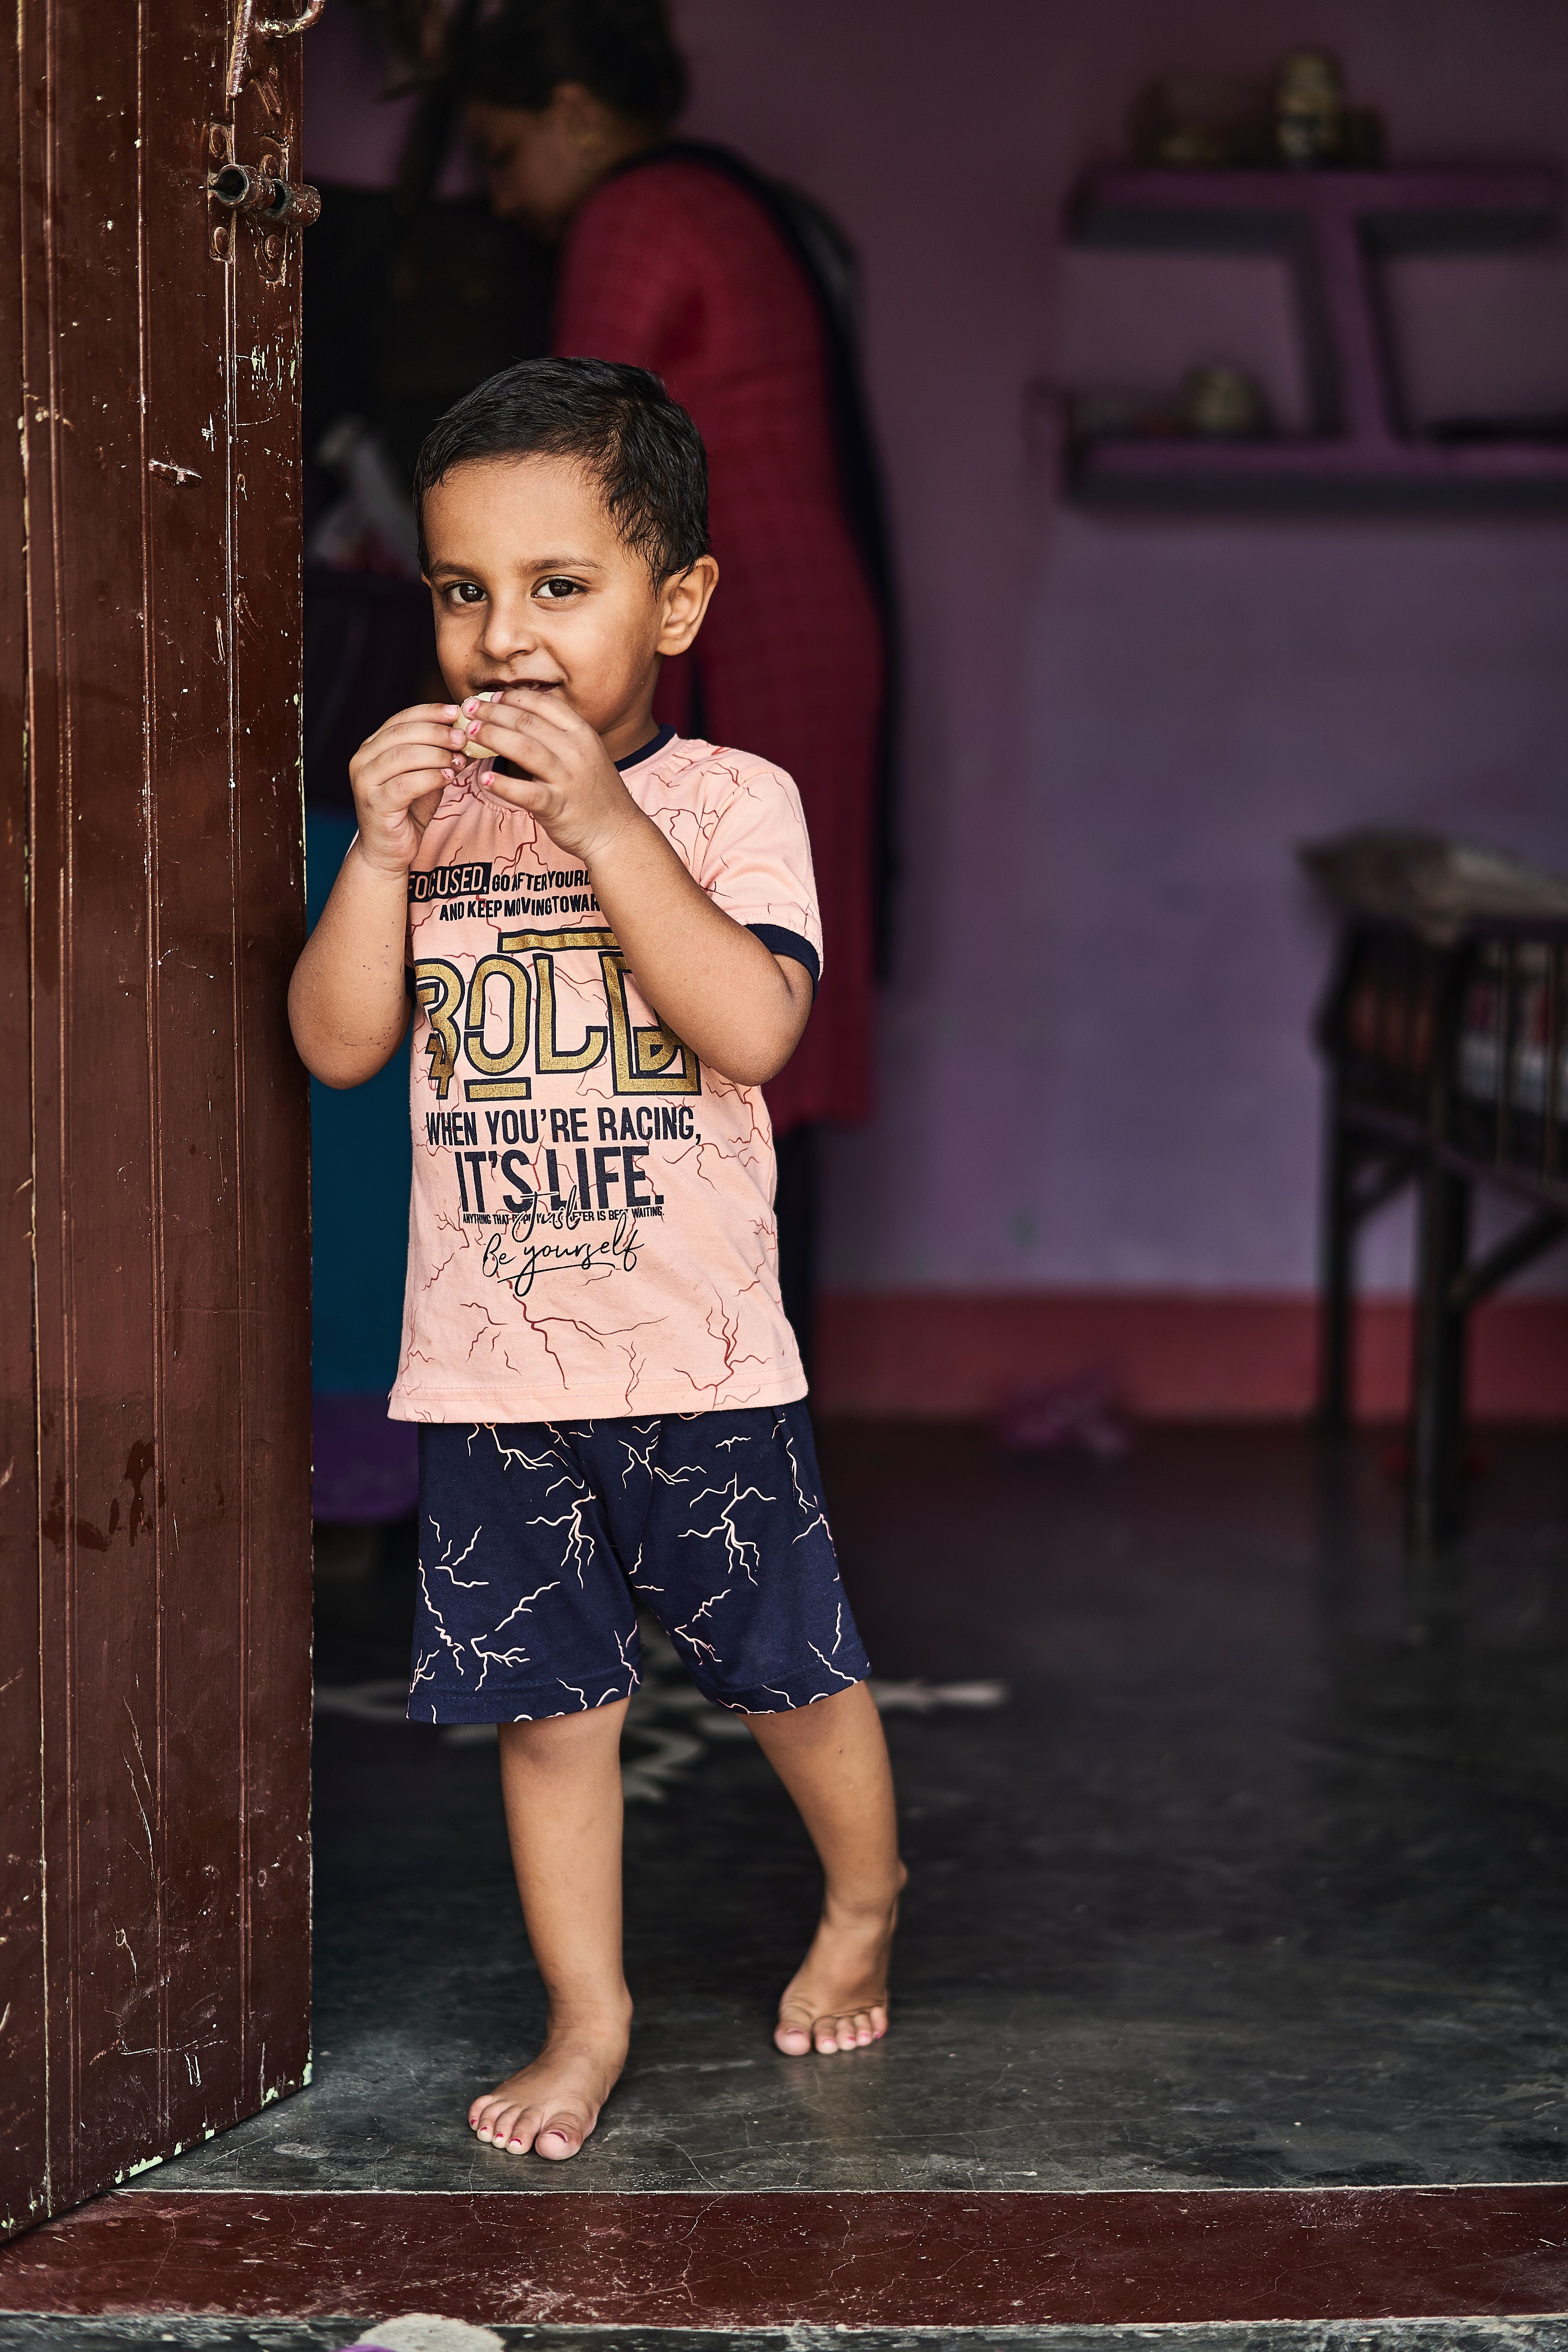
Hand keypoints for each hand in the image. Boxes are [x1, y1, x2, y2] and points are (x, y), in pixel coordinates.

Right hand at [348, 701, 464, 876]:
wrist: (388, 851)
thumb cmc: (409, 811)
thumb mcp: (426, 776)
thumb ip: (438, 755)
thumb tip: (469, 733)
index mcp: (372, 746)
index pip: (401, 719)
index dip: (430, 712)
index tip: (457, 711)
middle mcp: (363, 759)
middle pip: (402, 733)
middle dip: (437, 732)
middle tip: (464, 736)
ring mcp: (365, 782)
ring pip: (403, 756)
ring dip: (437, 754)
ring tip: (460, 758)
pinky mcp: (374, 804)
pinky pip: (406, 784)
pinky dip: (431, 777)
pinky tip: (449, 777)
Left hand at [458, 690, 641, 865]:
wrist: (616, 832)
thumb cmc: (594, 792)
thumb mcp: (584, 753)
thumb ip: (557, 735)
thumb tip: (521, 715)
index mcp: (582, 733)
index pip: (543, 703)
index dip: (512, 697)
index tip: (490, 697)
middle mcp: (576, 751)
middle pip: (527, 721)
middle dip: (493, 712)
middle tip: (469, 710)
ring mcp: (568, 778)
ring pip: (524, 748)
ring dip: (492, 737)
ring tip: (469, 733)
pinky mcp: (559, 806)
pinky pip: (527, 793)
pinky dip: (504, 785)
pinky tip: (484, 779)